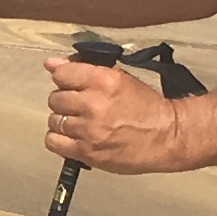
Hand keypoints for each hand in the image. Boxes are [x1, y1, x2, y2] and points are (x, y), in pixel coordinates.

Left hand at [45, 53, 200, 174]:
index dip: (64, 78)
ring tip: (80, 123)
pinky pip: (53, 142)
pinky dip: (59, 139)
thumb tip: (51, 64)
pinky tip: (72, 137)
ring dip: (63, 121)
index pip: (61, 74)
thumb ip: (85, 70)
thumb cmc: (145, 106)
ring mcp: (88, 130)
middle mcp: (93, 104)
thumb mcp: (120, 79)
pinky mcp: (86, 151)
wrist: (166, 137)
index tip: (71, 84)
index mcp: (103, 81)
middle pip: (55, 98)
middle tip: (80, 106)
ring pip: (53, 120)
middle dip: (65, 101)